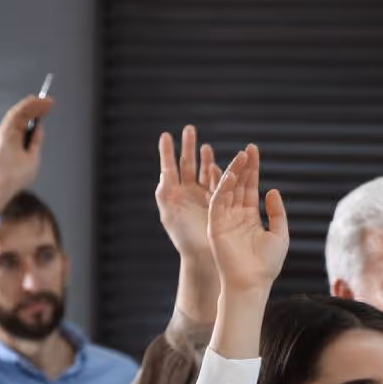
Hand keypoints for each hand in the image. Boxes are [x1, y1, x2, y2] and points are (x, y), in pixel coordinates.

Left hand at [0, 94, 55, 212]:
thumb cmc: (13, 176)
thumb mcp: (32, 157)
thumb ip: (36, 140)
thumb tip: (38, 129)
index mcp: (10, 133)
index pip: (24, 112)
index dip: (38, 104)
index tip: (49, 101)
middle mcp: (3, 132)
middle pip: (19, 112)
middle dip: (34, 105)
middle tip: (48, 102)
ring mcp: (2, 136)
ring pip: (16, 117)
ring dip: (29, 111)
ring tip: (42, 108)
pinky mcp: (3, 142)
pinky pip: (14, 125)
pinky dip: (24, 120)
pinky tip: (31, 121)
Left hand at [156, 125, 220, 264]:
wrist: (202, 255)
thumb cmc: (183, 236)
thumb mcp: (169, 213)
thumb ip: (165, 191)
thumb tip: (164, 171)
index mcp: (172, 194)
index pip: (169, 167)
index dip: (167, 151)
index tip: (166, 135)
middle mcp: (186, 193)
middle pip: (187, 164)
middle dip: (188, 147)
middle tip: (189, 129)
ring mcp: (202, 196)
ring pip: (204, 170)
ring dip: (205, 158)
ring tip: (205, 147)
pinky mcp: (217, 201)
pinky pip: (217, 181)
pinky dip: (217, 172)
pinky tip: (217, 165)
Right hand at [207, 145, 288, 295]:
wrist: (252, 283)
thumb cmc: (267, 265)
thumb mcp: (280, 235)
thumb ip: (277, 213)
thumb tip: (272, 190)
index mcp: (250, 218)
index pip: (250, 188)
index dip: (253, 170)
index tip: (254, 151)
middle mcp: (236, 216)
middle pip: (239, 185)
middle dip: (243, 167)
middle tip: (248, 149)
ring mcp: (224, 220)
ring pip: (227, 191)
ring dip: (233, 173)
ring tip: (241, 156)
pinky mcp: (216, 226)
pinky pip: (217, 203)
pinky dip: (223, 188)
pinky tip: (230, 174)